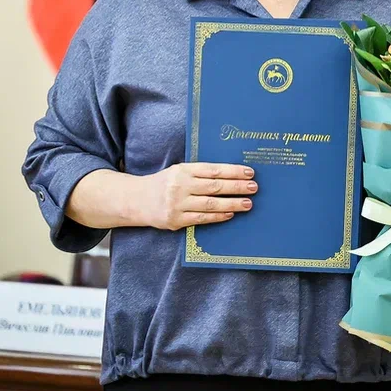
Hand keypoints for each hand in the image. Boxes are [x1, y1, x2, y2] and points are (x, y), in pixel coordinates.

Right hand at [138, 162, 255, 229]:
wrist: (137, 200)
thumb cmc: (164, 183)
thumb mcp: (179, 171)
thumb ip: (200, 173)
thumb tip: (230, 175)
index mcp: (183, 170)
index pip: (213, 170)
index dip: (233, 171)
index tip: (249, 172)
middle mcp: (180, 186)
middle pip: (215, 186)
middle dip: (237, 187)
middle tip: (254, 187)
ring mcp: (177, 204)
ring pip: (211, 204)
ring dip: (232, 204)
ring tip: (248, 203)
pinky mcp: (175, 220)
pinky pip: (201, 219)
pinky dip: (218, 216)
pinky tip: (230, 214)